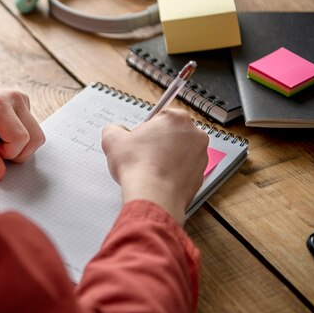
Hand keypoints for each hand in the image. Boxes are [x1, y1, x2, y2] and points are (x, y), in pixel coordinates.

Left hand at [0, 66, 44, 179]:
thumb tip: (0, 173)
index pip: (20, 139)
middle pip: (35, 138)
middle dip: (17, 151)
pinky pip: (31, 129)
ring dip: (18, 145)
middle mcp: (14, 98)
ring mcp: (21, 98)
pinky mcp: (23, 101)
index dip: (7, 152)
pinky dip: (18, 136)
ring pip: (36, 135)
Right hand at [102, 109, 208, 224]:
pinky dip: (174, 173)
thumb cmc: (138, 167)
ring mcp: (201, 156)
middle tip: (143, 154)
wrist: (153, 196)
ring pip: (181, 152)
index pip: (161, 116)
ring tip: (150, 168)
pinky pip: (185, 170)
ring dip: (168, 158)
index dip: (147, 129)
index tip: (140, 139)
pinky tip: (159, 179)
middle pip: (173, 133)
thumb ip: (114, 129)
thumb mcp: (112, 140)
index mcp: (176, 118)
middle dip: (160, 142)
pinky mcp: (201, 175)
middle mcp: (194, 134)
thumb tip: (115, 131)